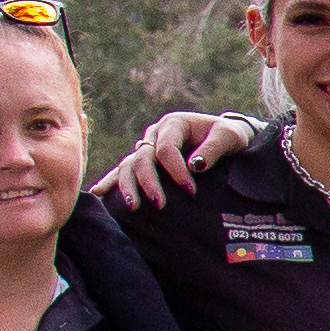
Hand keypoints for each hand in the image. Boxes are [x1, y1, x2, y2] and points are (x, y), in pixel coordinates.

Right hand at [92, 107, 251, 213]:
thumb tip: (194, 166)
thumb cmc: (230, 136)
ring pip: (129, 165)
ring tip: (133, 207)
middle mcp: (156, 135)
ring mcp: (148, 148)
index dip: (175, 170)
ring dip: (128, 186)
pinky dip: (112, 181)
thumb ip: (213, 149)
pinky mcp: (146, 161)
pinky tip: (98, 194)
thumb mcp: (229, 138)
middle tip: (160, 204)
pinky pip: (125, 170)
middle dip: (150, 182)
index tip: (189, 190)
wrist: (228, 138)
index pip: (166, 148)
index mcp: (174, 124)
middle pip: (143, 158)